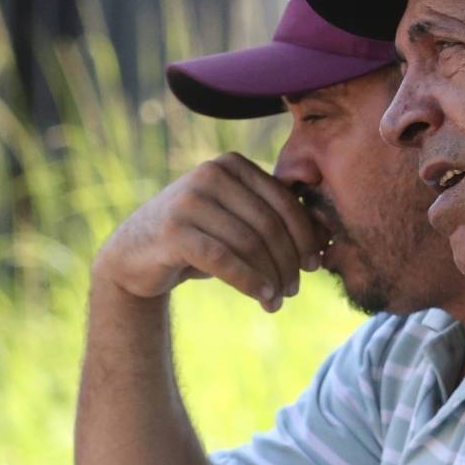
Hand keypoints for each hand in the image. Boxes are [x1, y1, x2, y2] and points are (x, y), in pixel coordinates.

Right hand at [91, 153, 325, 311]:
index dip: (305, 235)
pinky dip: (250, 281)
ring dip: (271, 277)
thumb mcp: (239, 223)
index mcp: (233, 164)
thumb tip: (329, 235)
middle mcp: (211, 173)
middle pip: (269, 224)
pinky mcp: (173, 230)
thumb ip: (277, 221)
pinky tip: (263, 298)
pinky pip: (225, 259)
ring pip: (250, 243)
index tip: (315, 265)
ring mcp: (189, 199)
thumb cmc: (200, 238)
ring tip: (278, 299)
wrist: (135, 254)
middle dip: (289, 261)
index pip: (283, 201)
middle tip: (295, 289)